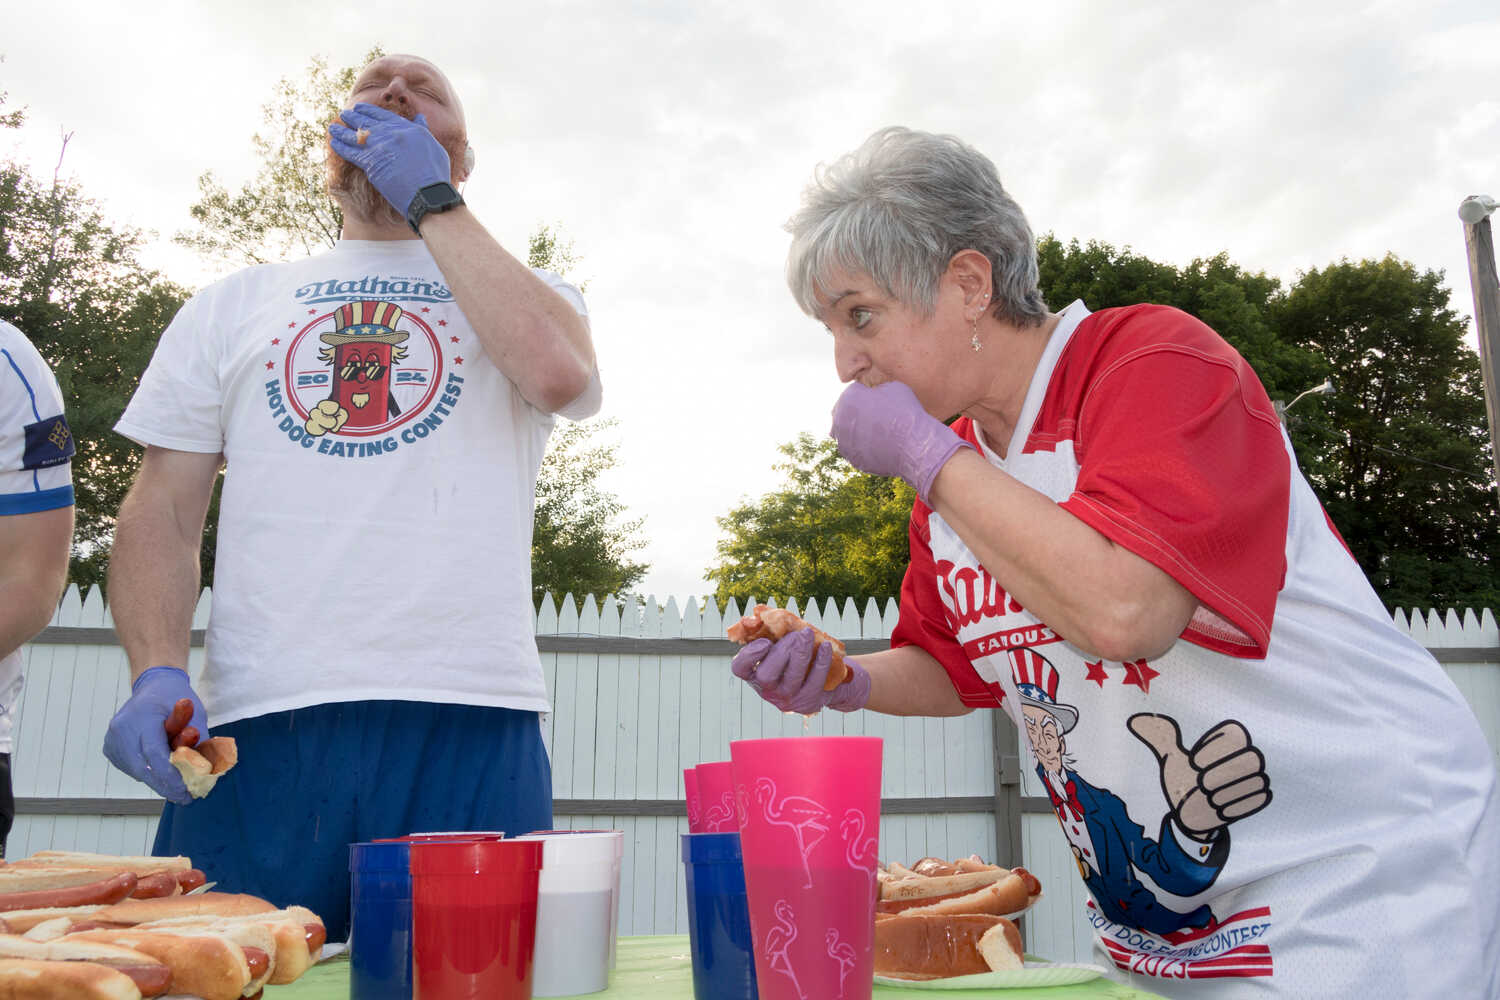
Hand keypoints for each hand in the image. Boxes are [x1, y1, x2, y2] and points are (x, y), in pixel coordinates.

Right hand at [102, 667, 208, 804]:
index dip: (170, 777)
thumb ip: (199, 742)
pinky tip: (159, 769)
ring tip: (176, 786)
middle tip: (184, 799)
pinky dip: (146, 772)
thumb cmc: (178, 699)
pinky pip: (130, 767)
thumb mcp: (196, 714)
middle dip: (165, 786)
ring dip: (156, 780)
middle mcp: (122, 728)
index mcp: (142, 717)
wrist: (153, 684)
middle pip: (142, 768)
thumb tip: (206, 773)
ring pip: (136, 771)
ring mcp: (112, 738)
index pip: (154, 754)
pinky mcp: (110, 747)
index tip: (185, 792)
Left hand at [327, 103, 450, 218]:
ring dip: (342, 130)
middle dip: (353, 117)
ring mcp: (380, 147)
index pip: (384, 116)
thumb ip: (423, 130)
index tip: (360, 108)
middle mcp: (392, 134)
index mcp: (408, 128)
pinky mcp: (371, 163)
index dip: (369, 111)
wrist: (429, 193)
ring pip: (356, 135)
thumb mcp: (433, 146)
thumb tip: (419, 118)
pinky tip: (333, 143)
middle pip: (367, 122)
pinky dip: (341, 146)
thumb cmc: (435, 174)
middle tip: (344, 114)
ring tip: (332, 127)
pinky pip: (351, 152)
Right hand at [730, 628, 871, 713]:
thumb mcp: (780, 646)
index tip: (765, 641)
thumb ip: (770, 631)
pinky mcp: (808, 701)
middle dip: (782, 651)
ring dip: (801, 652)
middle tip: (796, 635)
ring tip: (808, 634)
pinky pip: (815, 681)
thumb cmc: (795, 658)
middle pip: (766, 675)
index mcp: (754, 674)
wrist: (824, 682)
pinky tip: (825, 646)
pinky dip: (821, 661)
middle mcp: (767, 690)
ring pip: (792, 678)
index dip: (749, 655)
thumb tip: (762, 611)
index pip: (740, 668)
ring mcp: (788, 699)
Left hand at [831, 381, 973, 503]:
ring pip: (848, 434)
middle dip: (857, 413)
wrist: (913, 444)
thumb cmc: (906, 412)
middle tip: (876, 416)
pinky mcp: (854, 459)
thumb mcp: (893, 387)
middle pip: (846, 413)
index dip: (866, 396)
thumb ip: (877, 389)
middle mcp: (840, 420)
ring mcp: (845, 443)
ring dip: (858, 432)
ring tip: (878, 432)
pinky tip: (880, 445)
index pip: (853, 393)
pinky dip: (865, 448)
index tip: (878, 401)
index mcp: (848, 398)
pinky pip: (857, 451)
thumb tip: (875, 394)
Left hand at [1128, 714, 1271, 836]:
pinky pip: (1256, 799)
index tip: (1194, 762)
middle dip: (1219, 774)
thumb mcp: (1171, 758)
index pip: (1235, 734)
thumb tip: (1136, 720)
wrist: (1192, 812)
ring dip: (1223, 793)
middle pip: (1249, 758)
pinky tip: (1217, 807)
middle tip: (1199, 783)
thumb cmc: (1182, 779)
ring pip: (1254, 780)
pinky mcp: (1260, 799)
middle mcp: (1247, 755)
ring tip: (1206, 796)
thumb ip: (1160, 736)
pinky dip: (1233, 807)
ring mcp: (1257, 777)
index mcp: (1228, 740)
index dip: (1213, 750)